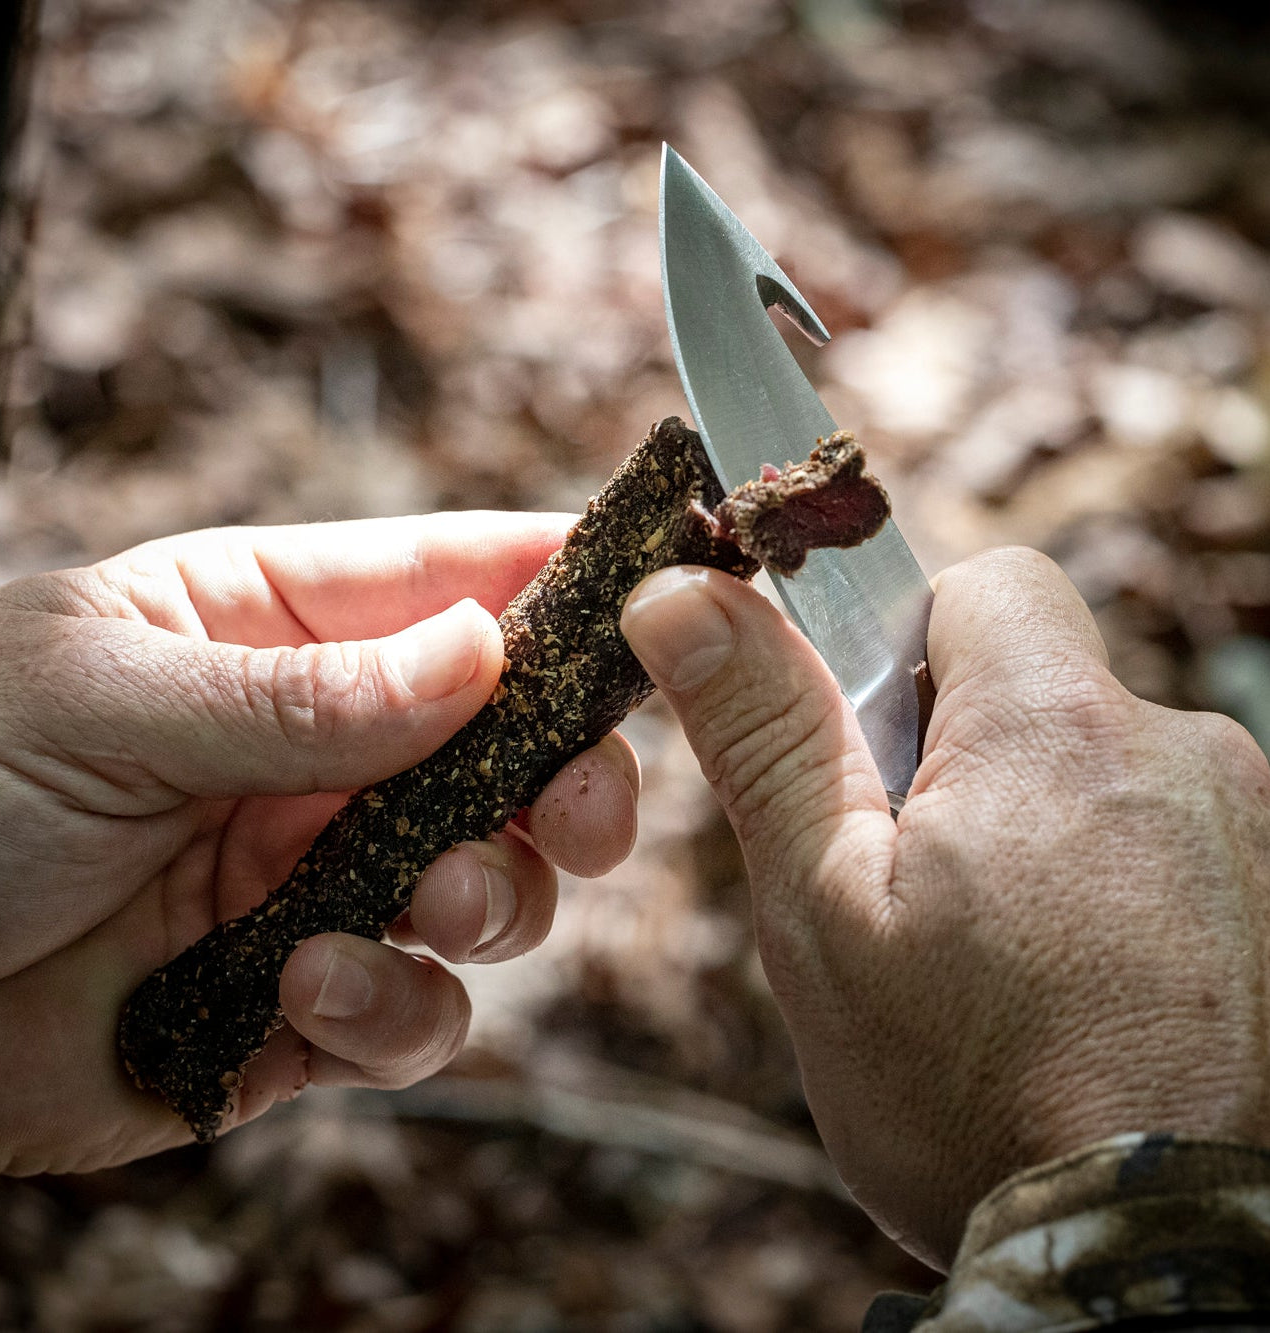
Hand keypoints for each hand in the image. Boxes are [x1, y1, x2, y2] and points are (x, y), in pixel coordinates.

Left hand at [0, 514, 638, 1177]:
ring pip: (495, 885)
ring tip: (416, 903)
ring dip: (487, 901)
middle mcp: (327, 752)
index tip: (664, 599)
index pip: (455, 580)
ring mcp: (326, 876)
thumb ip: (296, 693)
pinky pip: (418, 1012)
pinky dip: (394, 1009)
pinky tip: (308, 989)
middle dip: (572, 779)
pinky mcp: (311, 998)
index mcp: (277, 631)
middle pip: (518, 750)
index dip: (566, 584)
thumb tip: (478, 654)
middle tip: (575, 809)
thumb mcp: (98, 699)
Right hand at [621, 547, 1269, 1268]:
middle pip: (1035, 685)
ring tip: (991, 959)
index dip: (905, 645)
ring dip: (1028, 827)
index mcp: (1058, 729)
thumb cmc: (968, 1093)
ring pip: (1092, 771)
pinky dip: (1101, 883)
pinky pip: (1156, 840)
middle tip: (906, 880)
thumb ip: (762, 733)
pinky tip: (1069, 987)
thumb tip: (681, 594)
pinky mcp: (1268, 900)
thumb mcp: (823, 908)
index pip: (985, 584)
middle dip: (958, 753)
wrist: (1151, 1270)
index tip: (869, 746)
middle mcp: (1181, 755)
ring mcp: (1246, 832)